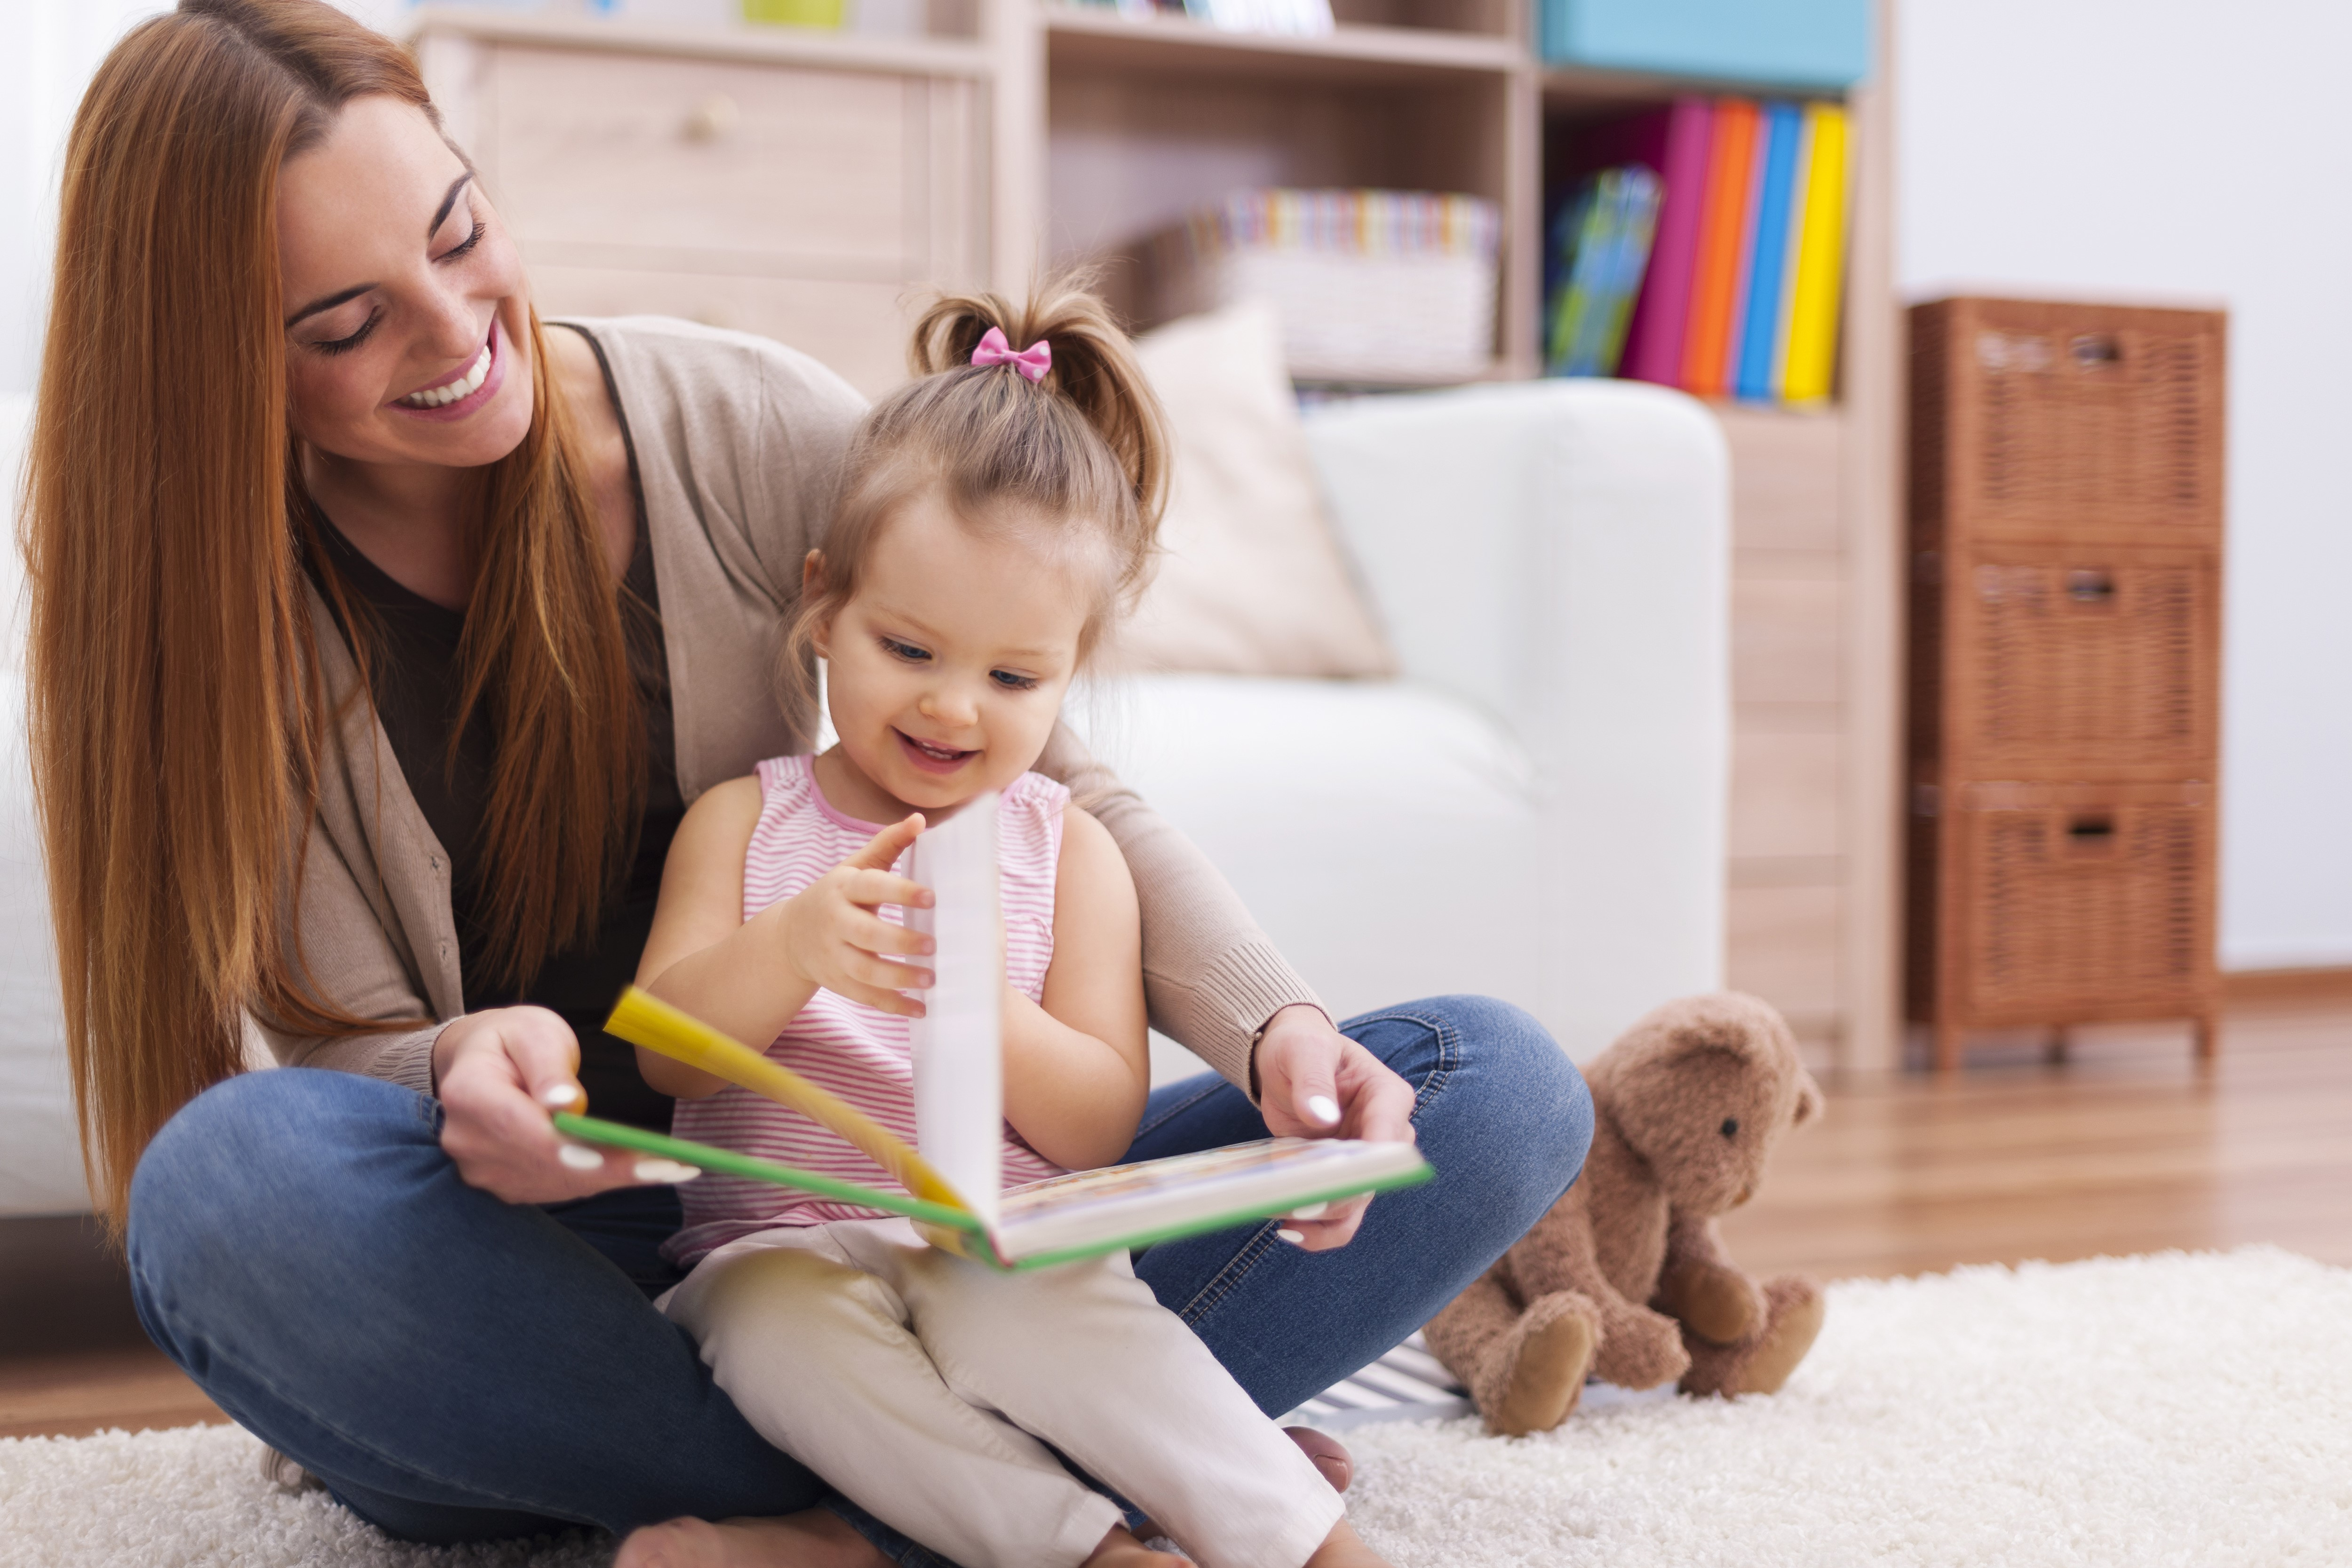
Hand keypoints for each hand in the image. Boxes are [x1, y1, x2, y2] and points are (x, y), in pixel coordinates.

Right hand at [433, 1006, 687, 1202]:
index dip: (573, 1149)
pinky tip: (642, 1170)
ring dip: (616, 1179)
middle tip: (675, 1167)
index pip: (522, 1130)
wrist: (484, 1063)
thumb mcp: (534, 1033)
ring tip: (673, 1167)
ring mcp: (483, 1169)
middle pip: (547, 1164)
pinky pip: (559, 1187)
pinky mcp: (506, 1184)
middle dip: (613, 1169)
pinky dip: (602, 1180)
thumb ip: (548, 1066)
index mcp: (467, 1094)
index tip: (627, 1155)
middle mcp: (468, 1141)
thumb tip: (564, 1103)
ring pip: (559, 1182)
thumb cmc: (515, 1040)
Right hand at [772, 814, 936, 1015]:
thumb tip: (920, 819)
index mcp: (842, 887)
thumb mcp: (856, 866)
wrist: (792, 935)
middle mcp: (834, 921)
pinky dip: (892, 1006)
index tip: (932, 897)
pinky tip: (919, 1009)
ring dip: (898, 978)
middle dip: (899, 941)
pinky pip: (864, 997)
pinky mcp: (836, 982)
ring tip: (931, 979)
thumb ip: (889, 844)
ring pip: (864, 971)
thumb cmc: (838, 894)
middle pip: (865, 934)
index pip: (871, 887)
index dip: (900, 891)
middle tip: (933, 945)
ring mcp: (832, 955)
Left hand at [1254, 1003, 1416, 1251]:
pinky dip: (1313, 1226)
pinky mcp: (1337, 1178)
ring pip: (1355, 1208)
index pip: (1388, 1139)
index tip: (1332, 1180)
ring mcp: (1361, 1161)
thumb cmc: (1300, 1046)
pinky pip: (1334, 1214)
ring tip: (1284, 1220)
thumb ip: (1313, 1079)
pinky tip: (1286, 1226)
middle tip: (1294, 1205)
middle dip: (1336, 1198)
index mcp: (1388, 1097)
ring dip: (1321, 1220)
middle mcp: (1384, 1135)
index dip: (1367, 1166)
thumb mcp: (1303, 1051)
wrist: (1286, 1058)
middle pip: (1374, 1182)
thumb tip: (1322, 1117)